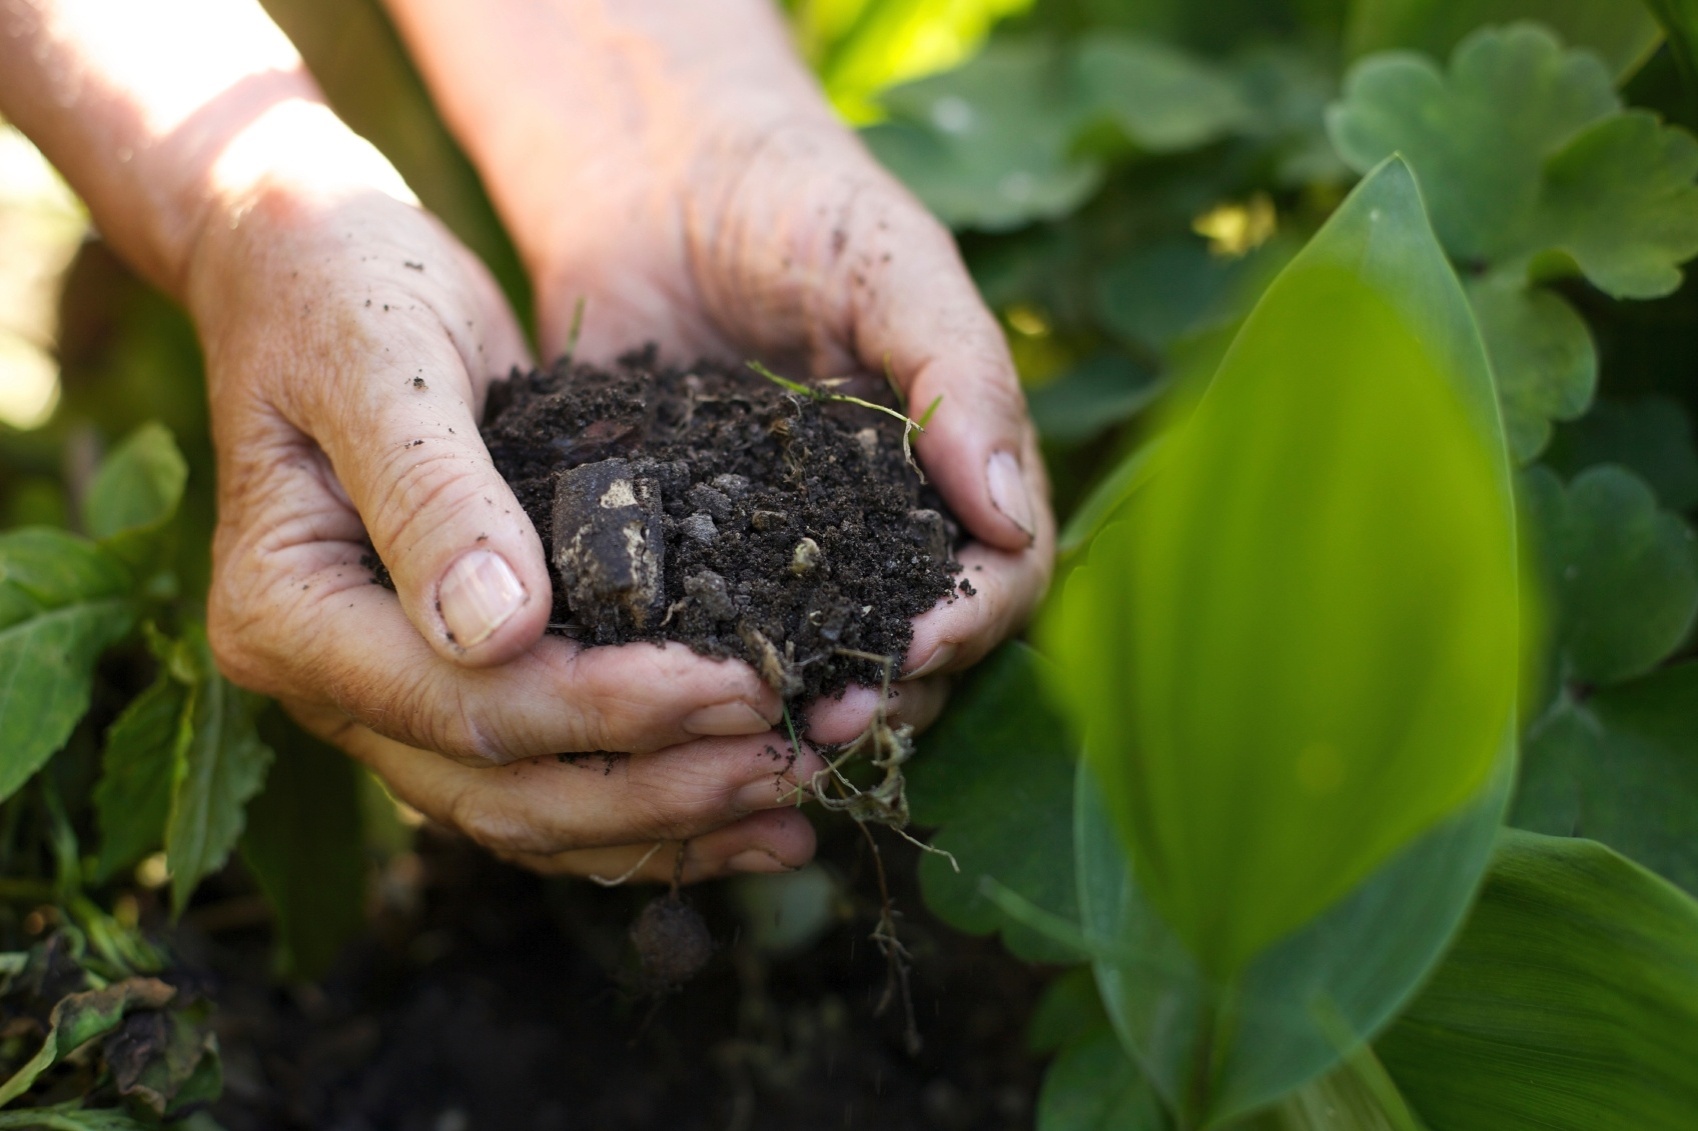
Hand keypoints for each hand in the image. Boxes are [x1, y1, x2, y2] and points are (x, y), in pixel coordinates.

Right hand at [188, 103, 829, 881]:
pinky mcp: (451, 681)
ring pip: (528, 811)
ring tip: (794, 807)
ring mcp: (385, 696)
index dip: (610, 710)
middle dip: (658, 789)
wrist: (312, 266)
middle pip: (501, 789)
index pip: (464, 704)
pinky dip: (646, 800)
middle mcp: (328, 683)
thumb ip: (432, 492)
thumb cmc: (343, 289)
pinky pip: (546, 772)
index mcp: (287, 613)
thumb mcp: (386, 362)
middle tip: (793, 765)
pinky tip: (746, 806)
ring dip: (666, 821)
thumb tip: (499, 631)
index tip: (742, 687)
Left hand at [385, 0, 1056, 736]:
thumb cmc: (798, 202)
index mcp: (952, 471)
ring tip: (752, 734)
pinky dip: (697, 673)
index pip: (1000, 578)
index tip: (912, 649)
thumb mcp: (892, 267)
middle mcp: (878, 527)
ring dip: (795, 707)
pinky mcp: (687, 553)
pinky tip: (665, 696)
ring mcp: (783, 549)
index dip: (970, 626)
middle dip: (881, 693)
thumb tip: (1009, 518)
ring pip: (816, 661)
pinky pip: (706, 631)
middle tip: (819, 722)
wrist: (652, 178)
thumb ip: (959, 376)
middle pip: (916, 647)